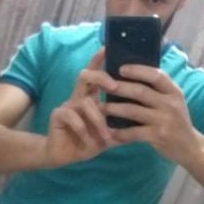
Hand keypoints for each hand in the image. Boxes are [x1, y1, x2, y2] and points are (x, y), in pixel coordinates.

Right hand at [43, 48, 120, 166]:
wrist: (63, 156)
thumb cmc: (87, 142)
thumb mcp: (108, 136)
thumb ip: (122, 128)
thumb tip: (145, 125)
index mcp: (91, 98)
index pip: (96, 74)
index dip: (99, 60)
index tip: (108, 48)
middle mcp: (79, 98)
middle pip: (86, 76)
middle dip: (101, 77)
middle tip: (115, 87)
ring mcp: (67, 105)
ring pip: (85, 102)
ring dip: (98, 120)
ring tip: (106, 136)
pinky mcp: (58, 116)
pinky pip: (72, 116)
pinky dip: (83, 129)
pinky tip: (88, 141)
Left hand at [102, 64, 196, 162]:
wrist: (190, 148)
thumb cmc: (176, 121)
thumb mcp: (173, 102)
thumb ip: (158, 91)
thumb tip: (133, 74)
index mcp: (174, 92)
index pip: (156, 75)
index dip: (138, 70)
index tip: (121, 68)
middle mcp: (170, 104)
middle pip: (141, 92)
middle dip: (120, 88)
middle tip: (103, 85)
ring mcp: (164, 120)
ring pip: (134, 111)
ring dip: (114, 109)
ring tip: (101, 107)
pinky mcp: (158, 136)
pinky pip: (134, 132)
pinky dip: (120, 132)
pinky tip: (109, 131)